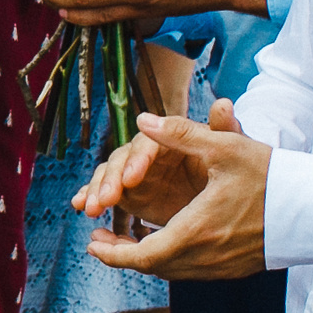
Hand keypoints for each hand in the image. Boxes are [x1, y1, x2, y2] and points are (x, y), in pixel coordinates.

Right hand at [76, 95, 238, 225]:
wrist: (228, 198)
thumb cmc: (232, 168)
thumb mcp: (231, 150)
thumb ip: (223, 129)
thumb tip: (223, 102)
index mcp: (168, 140)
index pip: (146, 145)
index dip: (137, 161)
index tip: (131, 180)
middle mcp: (147, 153)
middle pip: (121, 160)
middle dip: (109, 181)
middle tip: (105, 201)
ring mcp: (135, 173)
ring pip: (109, 177)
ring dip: (96, 190)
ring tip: (90, 209)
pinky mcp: (129, 193)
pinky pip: (107, 194)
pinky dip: (90, 197)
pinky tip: (80, 206)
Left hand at [83, 102, 270, 280]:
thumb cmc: (271, 176)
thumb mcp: (225, 147)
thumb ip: (179, 133)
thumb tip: (142, 119)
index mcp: (196, 230)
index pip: (142, 256)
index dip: (113, 255)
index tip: (92, 244)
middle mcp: (206, 257)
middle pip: (152, 268)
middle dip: (121, 257)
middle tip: (99, 243)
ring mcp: (222, 268)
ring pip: (171, 271)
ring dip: (145, 260)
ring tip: (124, 243)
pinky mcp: (234, 269)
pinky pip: (191, 271)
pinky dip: (170, 261)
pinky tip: (163, 243)